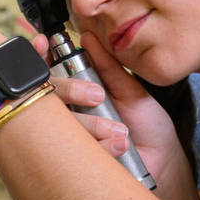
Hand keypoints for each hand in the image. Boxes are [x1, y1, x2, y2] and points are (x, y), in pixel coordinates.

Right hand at [41, 28, 195, 199]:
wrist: (161, 161)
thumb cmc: (146, 123)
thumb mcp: (130, 90)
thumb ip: (107, 66)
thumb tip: (88, 37)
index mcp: (74, 92)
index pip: (47, 72)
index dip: (38, 56)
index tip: (43, 43)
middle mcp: (64, 114)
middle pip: (44, 95)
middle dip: (69, 90)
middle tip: (98, 96)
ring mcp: (65, 139)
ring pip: (56, 125)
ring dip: (92, 124)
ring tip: (121, 132)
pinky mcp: (70, 163)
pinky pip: (69, 151)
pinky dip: (100, 146)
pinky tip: (119, 147)